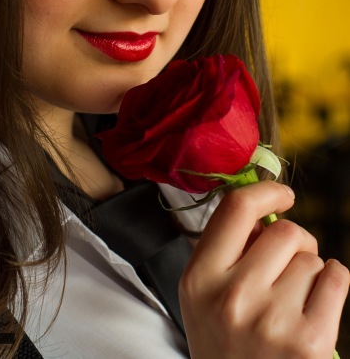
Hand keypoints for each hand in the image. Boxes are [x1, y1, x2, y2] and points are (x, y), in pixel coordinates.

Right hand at [179, 181, 348, 357]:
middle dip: (295, 242)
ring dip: (310, 272)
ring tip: (292, 302)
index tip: (283, 194)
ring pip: (313, 258)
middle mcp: (232, 297)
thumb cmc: (225, 345)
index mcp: (200, 278)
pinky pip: (338, 277)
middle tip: (287, 267)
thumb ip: (227, 250)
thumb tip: (268, 212)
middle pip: (286, 231)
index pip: (236, 209)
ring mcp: (272, 321)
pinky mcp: (310, 342)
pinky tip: (316, 307)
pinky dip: (333, 284)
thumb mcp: (205, 296)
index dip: (266, 191)